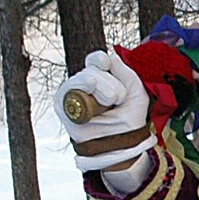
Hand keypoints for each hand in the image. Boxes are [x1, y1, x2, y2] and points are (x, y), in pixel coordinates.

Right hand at [59, 50, 154, 172]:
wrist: (121, 143)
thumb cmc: (128, 119)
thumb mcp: (136, 92)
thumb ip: (126, 72)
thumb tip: (110, 56)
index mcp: (101, 79)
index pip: (95, 61)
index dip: (100, 59)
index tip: (105, 64)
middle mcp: (84, 85)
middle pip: (92, 69)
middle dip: (110, 83)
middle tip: (116, 100)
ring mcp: (72, 94)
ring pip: (83, 77)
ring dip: (101, 87)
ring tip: (109, 103)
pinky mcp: (62, 104)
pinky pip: (69, 89)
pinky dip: (82, 88)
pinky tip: (91, 91)